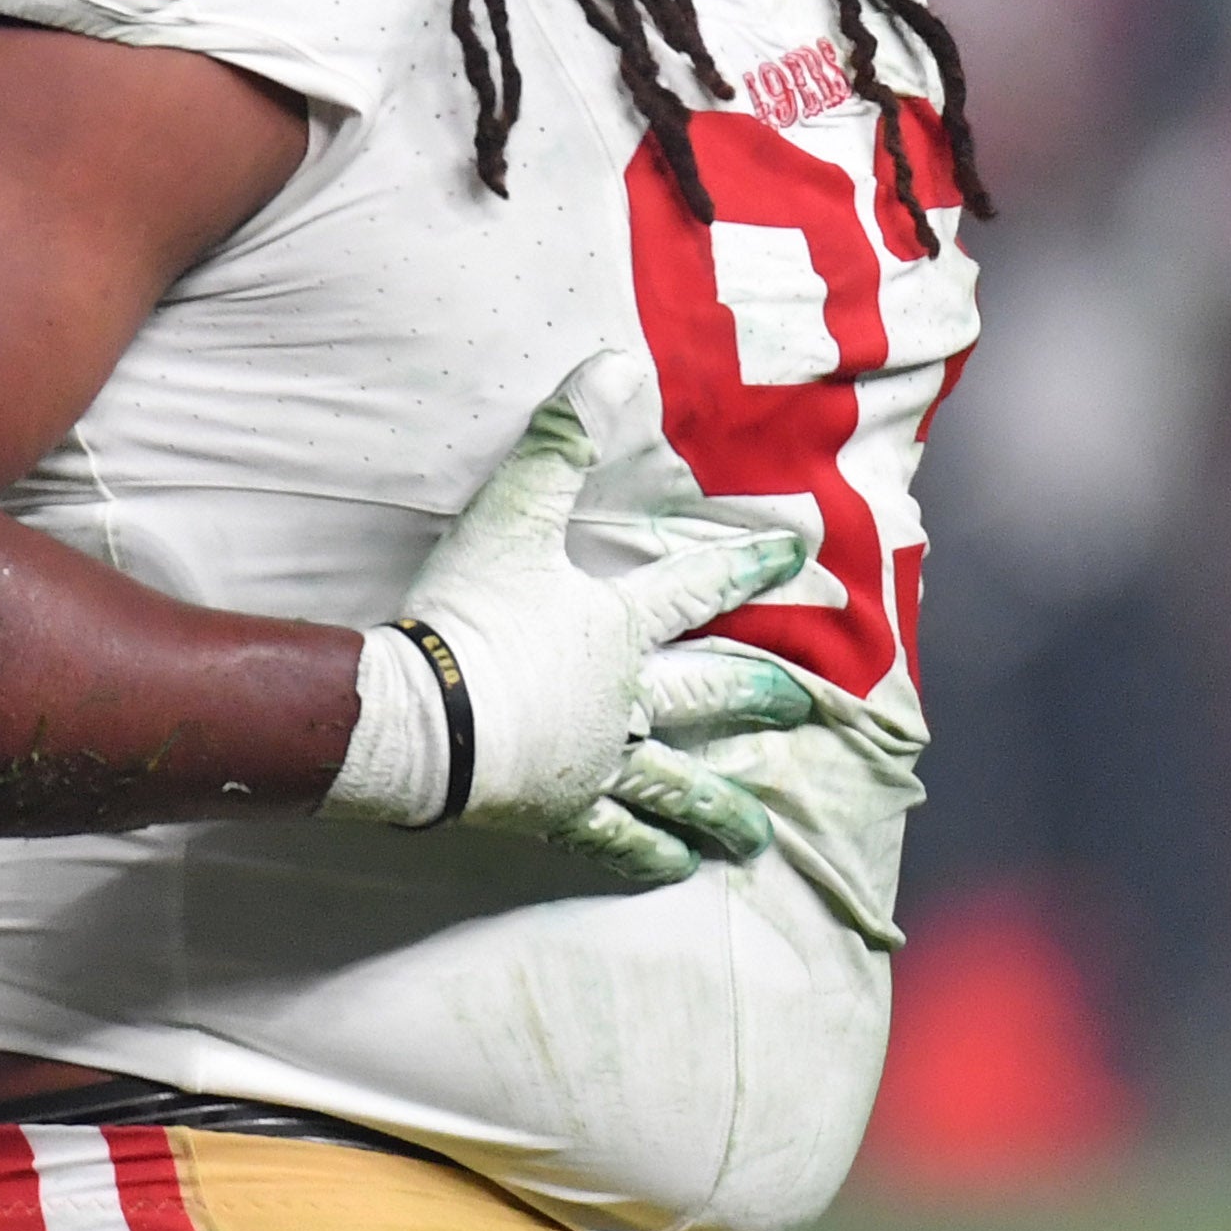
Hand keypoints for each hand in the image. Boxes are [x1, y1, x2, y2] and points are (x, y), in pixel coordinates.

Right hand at [326, 358, 816, 882]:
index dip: (753, 562)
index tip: (804, 552)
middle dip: (761, 697)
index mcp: (619, 626)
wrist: (423, 716)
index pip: (701, 586)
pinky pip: (618, 839)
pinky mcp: (562, 811)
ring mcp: (600, 761)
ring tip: (760, 834)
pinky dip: (650, 854)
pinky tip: (678, 867)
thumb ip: (560, 442)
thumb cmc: (466, 614)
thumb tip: (615, 363)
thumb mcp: (511, 514)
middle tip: (807, 708)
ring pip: (678, 786)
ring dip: (722, 806)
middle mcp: (627, 698)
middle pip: (709, 695)